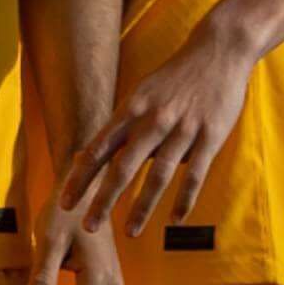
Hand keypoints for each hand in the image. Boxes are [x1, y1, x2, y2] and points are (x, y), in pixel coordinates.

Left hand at [58, 29, 260, 243]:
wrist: (218, 51)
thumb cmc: (175, 77)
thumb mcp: (142, 93)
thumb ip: (124, 126)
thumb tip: (100, 158)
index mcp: (132, 110)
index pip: (98, 150)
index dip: (80, 177)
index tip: (65, 202)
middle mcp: (153, 120)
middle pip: (122, 167)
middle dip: (103, 199)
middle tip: (88, 227)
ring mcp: (182, 129)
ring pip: (158, 175)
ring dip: (142, 206)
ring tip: (130, 232)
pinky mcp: (210, 136)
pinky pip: (195, 174)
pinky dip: (184, 199)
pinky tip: (174, 220)